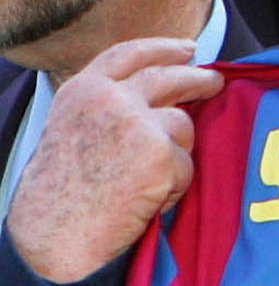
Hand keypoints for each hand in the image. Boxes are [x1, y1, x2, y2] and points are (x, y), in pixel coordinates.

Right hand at [6, 37, 222, 282]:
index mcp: (85, 91)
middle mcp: (111, 99)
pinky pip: (186, 165)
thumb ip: (110, 104)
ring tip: (145, 182)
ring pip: (183, 125)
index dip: (163, 48)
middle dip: (198, 78)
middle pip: (170, 77)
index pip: (131, 54)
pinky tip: (146, 201)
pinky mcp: (161, 155)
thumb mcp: (75, 130)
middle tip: (214, 81)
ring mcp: (138, 124)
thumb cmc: (62, 195)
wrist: (56, 237)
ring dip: (176, 154)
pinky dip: (174, 186)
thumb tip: (163, 89)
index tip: (187, 48)